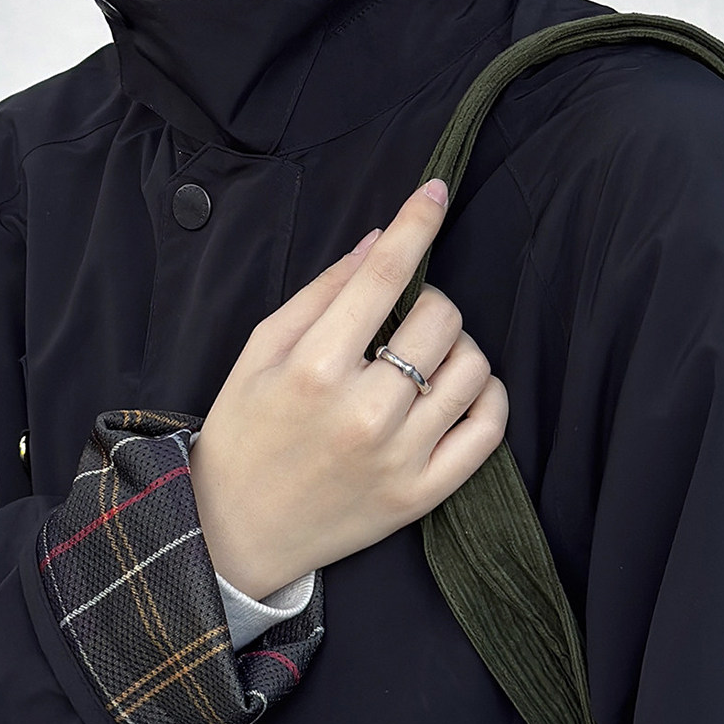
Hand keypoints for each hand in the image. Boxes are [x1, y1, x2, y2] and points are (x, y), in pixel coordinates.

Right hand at [189, 177, 508, 597]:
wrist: (234, 532)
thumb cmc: (244, 430)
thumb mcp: (260, 350)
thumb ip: (321, 292)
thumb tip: (379, 241)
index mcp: (315, 368)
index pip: (383, 277)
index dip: (416, 223)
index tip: (435, 191)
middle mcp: (363, 412)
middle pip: (439, 319)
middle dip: (428, 300)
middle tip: (402, 317)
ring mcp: (398, 458)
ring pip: (472, 368)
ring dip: (457, 345)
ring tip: (424, 355)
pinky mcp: (421, 496)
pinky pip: (488, 430)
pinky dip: (487, 395)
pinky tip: (459, 387)